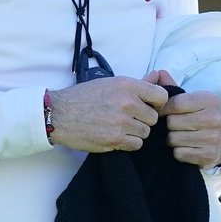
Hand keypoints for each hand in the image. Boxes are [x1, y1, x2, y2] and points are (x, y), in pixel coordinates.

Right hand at [45, 77, 168, 152]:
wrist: (59, 114)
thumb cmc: (84, 97)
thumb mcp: (110, 83)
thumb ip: (138, 83)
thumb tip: (159, 76)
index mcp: (127, 85)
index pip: (161, 96)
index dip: (158, 103)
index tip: (149, 107)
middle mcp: (126, 102)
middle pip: (153, 117)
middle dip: (143, 119)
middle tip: (129, 118)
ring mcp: (121, 122)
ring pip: (145, 132)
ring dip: (135, 132)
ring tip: (120, 127)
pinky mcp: (114, 139)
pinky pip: (136, 144)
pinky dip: (128, 143)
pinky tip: (116, 136)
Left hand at [147, 70, 220, 167]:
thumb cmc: (201, 117)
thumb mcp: (193, 100)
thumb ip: (174, 88)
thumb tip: (158, 73)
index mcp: (210, 100)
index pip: (176, 103)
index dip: (164, 109)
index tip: (162, 112)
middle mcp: (214, 118)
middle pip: (172, 122)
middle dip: (169, 125)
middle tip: (175, 126)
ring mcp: (213, 138)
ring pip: (173, 139)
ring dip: (172, 139)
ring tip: (180, 136)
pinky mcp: (208, 155)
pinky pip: (179, 153)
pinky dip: (178, 152)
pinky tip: (186, 147)